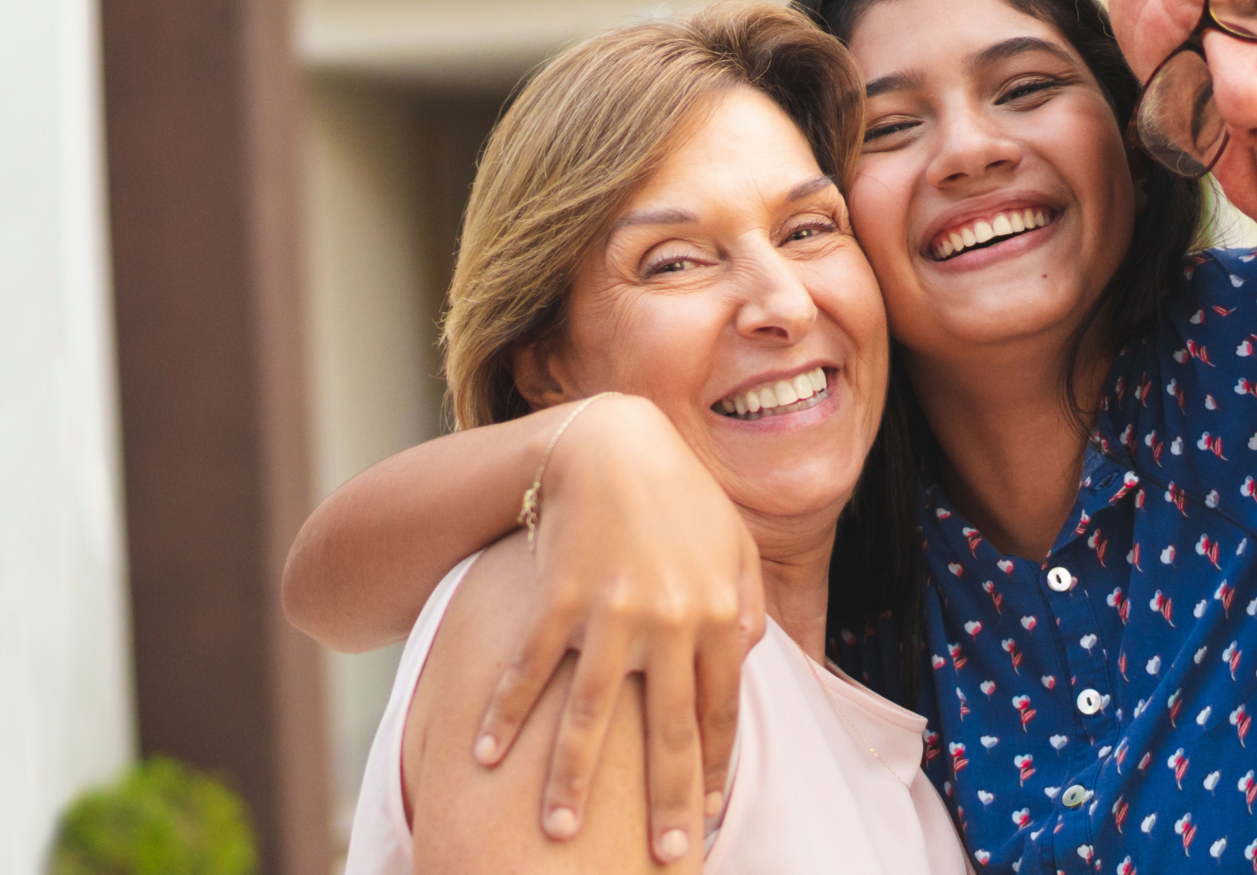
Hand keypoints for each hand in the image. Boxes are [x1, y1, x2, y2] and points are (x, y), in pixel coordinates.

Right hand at [470, 393, 763, 864]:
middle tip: (663, 859)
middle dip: (667, 802)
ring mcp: (610, 614)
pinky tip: (483, 757)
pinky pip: (529, 669)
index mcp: (719, 615)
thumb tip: (753, 654)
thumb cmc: (679, 494)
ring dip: (571, 782)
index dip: (713, 770)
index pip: (719, 713)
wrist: (611, 443)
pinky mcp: (557, 599)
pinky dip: (504, 715)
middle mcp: (670, 624)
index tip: (710, 818)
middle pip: (667, 732)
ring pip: (590, 717)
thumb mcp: (733, 542)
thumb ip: (748, 601)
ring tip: (558, 836)